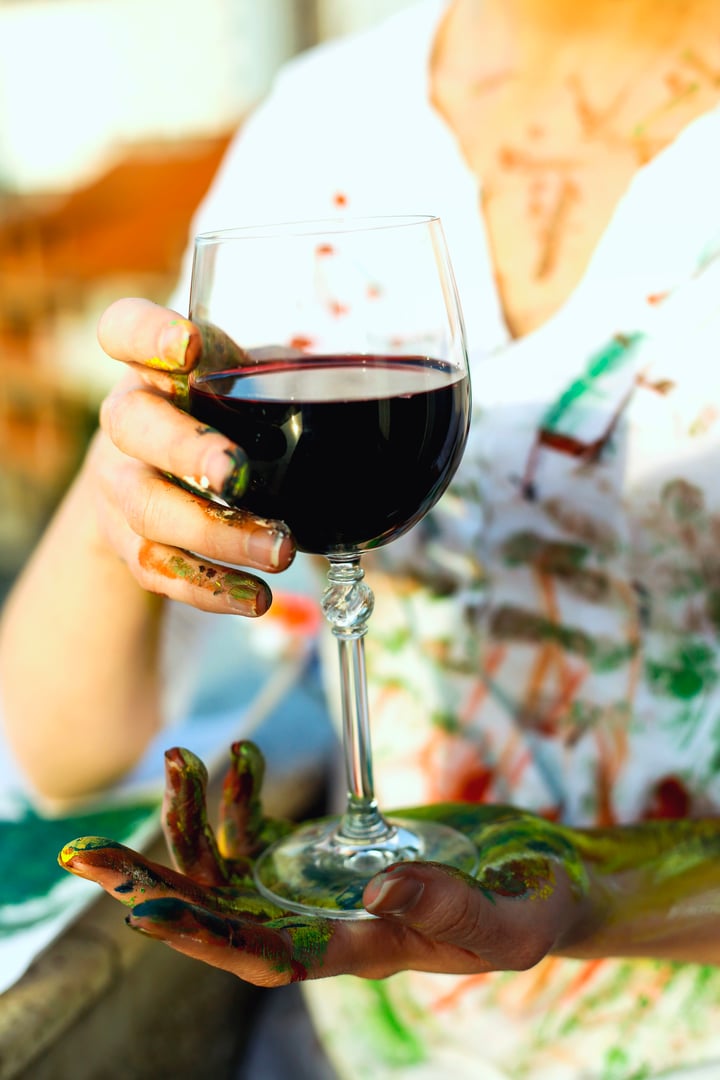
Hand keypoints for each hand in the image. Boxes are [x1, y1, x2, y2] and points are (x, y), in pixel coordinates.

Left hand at [59, 742, 598, 985]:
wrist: (539, 877)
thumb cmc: (530, 909)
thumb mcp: (506, 919)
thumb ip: (447, 905)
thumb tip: (378, 883)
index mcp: (354, 950)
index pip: (258, 956)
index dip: (198, 937)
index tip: (143, 911)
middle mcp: (318, 923)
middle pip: (215, 914)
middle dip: (152, 886)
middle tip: (88, 856)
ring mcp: (314, 885)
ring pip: (226, 865)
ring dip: (189, 821)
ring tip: (178, 760)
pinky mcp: (321, 849)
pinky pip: (256, 828)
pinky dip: (236, 795)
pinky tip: (236, 757)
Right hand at [91, 298, 294, 615]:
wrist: (158, 483)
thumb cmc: (224, 420)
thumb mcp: (249, 387)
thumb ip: (286, 383)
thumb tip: (375, 398)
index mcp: (157, 367)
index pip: (123, 329)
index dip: (146, 333)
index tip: (187, 346)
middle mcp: (127, 420)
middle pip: (132, 427)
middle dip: (188, 451)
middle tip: (237, 473)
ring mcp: (120, 484)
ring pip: (149, 509)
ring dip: (218, 534)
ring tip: (280, 552)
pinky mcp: (128, 543)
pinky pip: (159, 570)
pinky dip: (211, 588)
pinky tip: (256, 598)